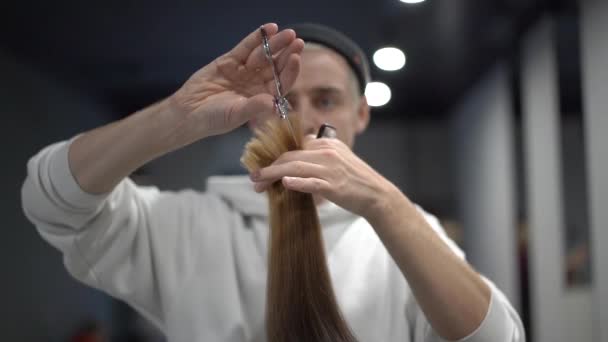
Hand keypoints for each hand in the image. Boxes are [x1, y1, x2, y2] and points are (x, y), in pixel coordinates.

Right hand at [168, 23, 303, 144]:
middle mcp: (257, 83)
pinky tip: (269, 28)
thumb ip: (254, 107)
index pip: (281, 83)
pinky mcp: (231, 60)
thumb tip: (273, 102)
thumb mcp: (236, 115)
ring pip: (263, 55)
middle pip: (275, 66)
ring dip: (275, 43)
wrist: (189, 111)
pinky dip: (257, 38)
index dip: (289, 71)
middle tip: (297, 42)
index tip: (296, 59)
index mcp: (263, 98)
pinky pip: (246, 47)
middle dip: (287, 54)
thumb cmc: (214, 119)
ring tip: (287, 34)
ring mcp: (244, 70)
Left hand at [250, 136, 398, 219]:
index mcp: (326, 143)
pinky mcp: (333, 185)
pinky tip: (284, 183)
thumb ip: (318, 153)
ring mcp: (330, 169)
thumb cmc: (355, 179)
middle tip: (253, 178)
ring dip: (272, 175)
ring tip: (258, 184)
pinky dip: (296, 182)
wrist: (376, 194)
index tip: (262, 167)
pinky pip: (311, 182)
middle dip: (268, 168)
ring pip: (294, 167)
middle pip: (289, 156)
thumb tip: (296, 155)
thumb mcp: (338, 157)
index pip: (293, 147)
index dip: (274, 157)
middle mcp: (326, 152)